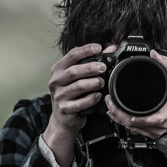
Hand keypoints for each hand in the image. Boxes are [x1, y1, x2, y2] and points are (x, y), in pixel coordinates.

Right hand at [43, 43, 104, 166]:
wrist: (63, 118)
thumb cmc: (72, 94)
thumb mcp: (77, 77)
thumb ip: (90, 62)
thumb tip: (110, 48)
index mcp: (58, 70)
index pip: (71, 55)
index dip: (86, 50)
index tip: (99, 48)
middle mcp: (56, 81)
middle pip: (73, 71)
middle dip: (90, 68)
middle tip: (103, 67)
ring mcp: (59, 96)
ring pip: (78, 87)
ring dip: (93, 83)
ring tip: (102, 82)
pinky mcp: (65, 109)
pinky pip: (80, 103)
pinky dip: (91, 99)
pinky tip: (98, 96)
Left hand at [106, 49, 166, 138]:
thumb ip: (166, 65)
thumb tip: (155, 54)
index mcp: (165, 115)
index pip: (150, 120)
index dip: (139, 119)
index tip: (127, 114)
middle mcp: (158, 126)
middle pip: (134, 125)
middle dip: (119, 115)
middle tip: (110, 102)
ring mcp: (154, 131)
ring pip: (132, 129)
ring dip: (119, 119)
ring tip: (110, 108)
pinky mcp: (151, 132)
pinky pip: (135, 130)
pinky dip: (125, 123)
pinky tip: (118, 117)